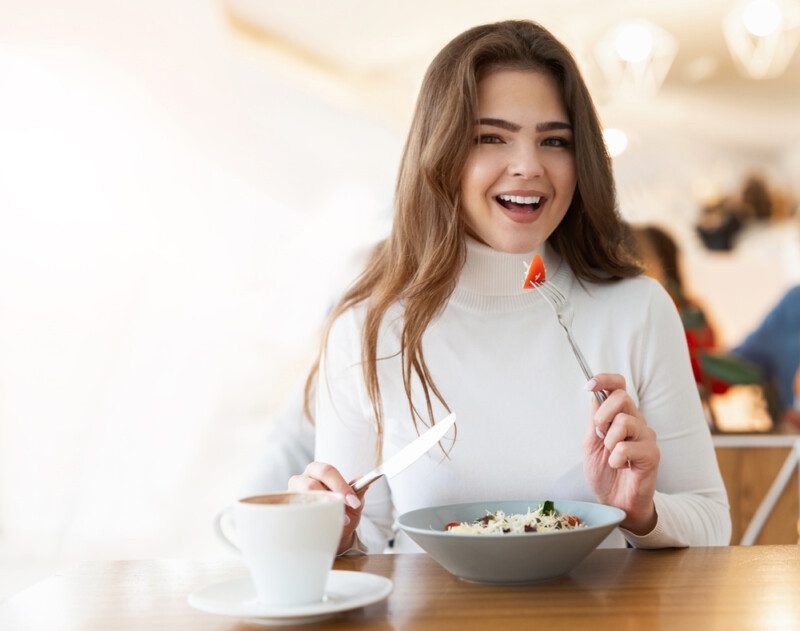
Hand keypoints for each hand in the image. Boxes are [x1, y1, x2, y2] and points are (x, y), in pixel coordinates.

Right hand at [288, 462, 364, 553]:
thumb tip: (363, 482)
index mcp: (317, 471)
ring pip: (302, 500)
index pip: (327, 471)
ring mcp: (292, 496)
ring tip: (335, 521)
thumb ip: (358, 492)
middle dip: (330, 497)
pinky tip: (320, 527)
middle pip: (311, 483)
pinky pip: (295, 515)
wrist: (330, 531)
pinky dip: (311, 521)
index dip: (341, 485)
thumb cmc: (341, 512)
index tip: (354, 502)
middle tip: (346, 512)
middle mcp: (301, 480)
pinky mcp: (287, 511)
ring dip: (321, 511)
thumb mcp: (353, 503)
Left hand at [583, 374, 659, 534]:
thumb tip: (594, 394)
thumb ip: (594, 421)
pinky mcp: (652, 454)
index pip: (619, 386)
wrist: (615, 501)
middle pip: (622, 397)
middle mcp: (637, 422)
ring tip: (611, 455)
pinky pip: (626, 447)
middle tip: (599, 435)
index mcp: (621, 416)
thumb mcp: (591, 443)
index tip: (589, 385)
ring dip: (609, 441)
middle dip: (602, 415)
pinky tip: (620, 467)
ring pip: (624, 422)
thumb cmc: (605, 472)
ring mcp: (646, 437)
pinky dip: (615, 459)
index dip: (605, 379)